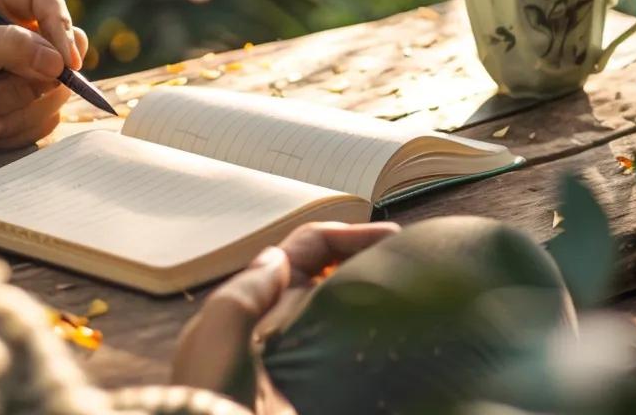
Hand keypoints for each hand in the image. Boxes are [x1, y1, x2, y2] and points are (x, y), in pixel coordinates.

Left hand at [0, 0, 87, 157]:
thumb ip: (7, 46)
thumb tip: (58, 62)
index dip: (61, 24)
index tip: (64, 60)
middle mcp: (11, 40)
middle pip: (61, 51)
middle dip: (36, 79)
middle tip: (2, 91)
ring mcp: (12, 77)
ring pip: (52, 92)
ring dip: (17, 108)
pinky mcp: (9, 113)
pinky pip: (38, 123)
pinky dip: (13, 130)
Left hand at [172, 221, 398, 403]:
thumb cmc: (214, 399)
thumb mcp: (218, 337)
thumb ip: (245, 292)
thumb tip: (277, 257)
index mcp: (257, 307)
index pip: (306, 251)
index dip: (345, 237)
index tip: (391, 239)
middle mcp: (284, 329)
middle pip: (336, 280)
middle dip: (371, 266)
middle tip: (415, 267)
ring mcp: (308, 363)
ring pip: (352, 318)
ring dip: (381, 306)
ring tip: (421, 303)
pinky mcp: (327, 392)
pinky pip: (362, 365)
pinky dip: (383, 351)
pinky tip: (410, 348)